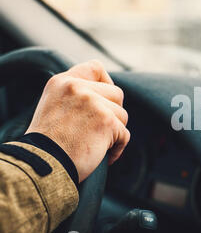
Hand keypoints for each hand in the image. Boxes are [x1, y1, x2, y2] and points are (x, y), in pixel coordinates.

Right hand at [26, 60, 129, 181]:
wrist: (42, 165)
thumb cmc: (47, 144)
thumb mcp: (53, 106)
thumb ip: (75, 95)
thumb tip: (106, 93)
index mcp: (63, 82)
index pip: (96, 67)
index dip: (107, 83)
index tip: (105, 100)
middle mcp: (78, 88)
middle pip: (117, 94)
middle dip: (113, 113)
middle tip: (98, 130)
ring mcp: (94, 103)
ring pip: (122, 115)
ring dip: (115, 132)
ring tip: (96, 144)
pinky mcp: (107, 121)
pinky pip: (124, 135)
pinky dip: (117, 149)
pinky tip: (103, 156)